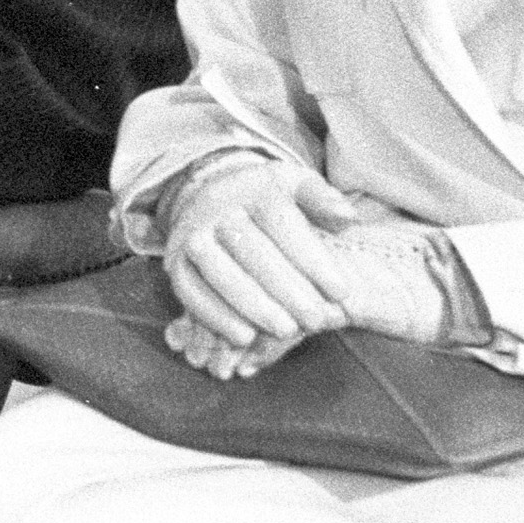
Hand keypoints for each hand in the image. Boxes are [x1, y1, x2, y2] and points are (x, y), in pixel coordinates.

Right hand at [158, 152, 376, 372]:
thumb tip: (348, 218)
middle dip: (287, 290)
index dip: (313, 260)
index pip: (283, 222)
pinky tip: (244, 337)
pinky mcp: (175, 261)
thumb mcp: (296, 185)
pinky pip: (189, 290)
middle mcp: (217, 208)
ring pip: (219, 272)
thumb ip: (323, 199)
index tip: (341, 292)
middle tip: (316, 320)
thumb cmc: (266, 200)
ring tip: (286, 331)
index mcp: (254, 188)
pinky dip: (214, 316)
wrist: (210, 195)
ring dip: (253, 306)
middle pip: (252, 250)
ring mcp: (192, 234)